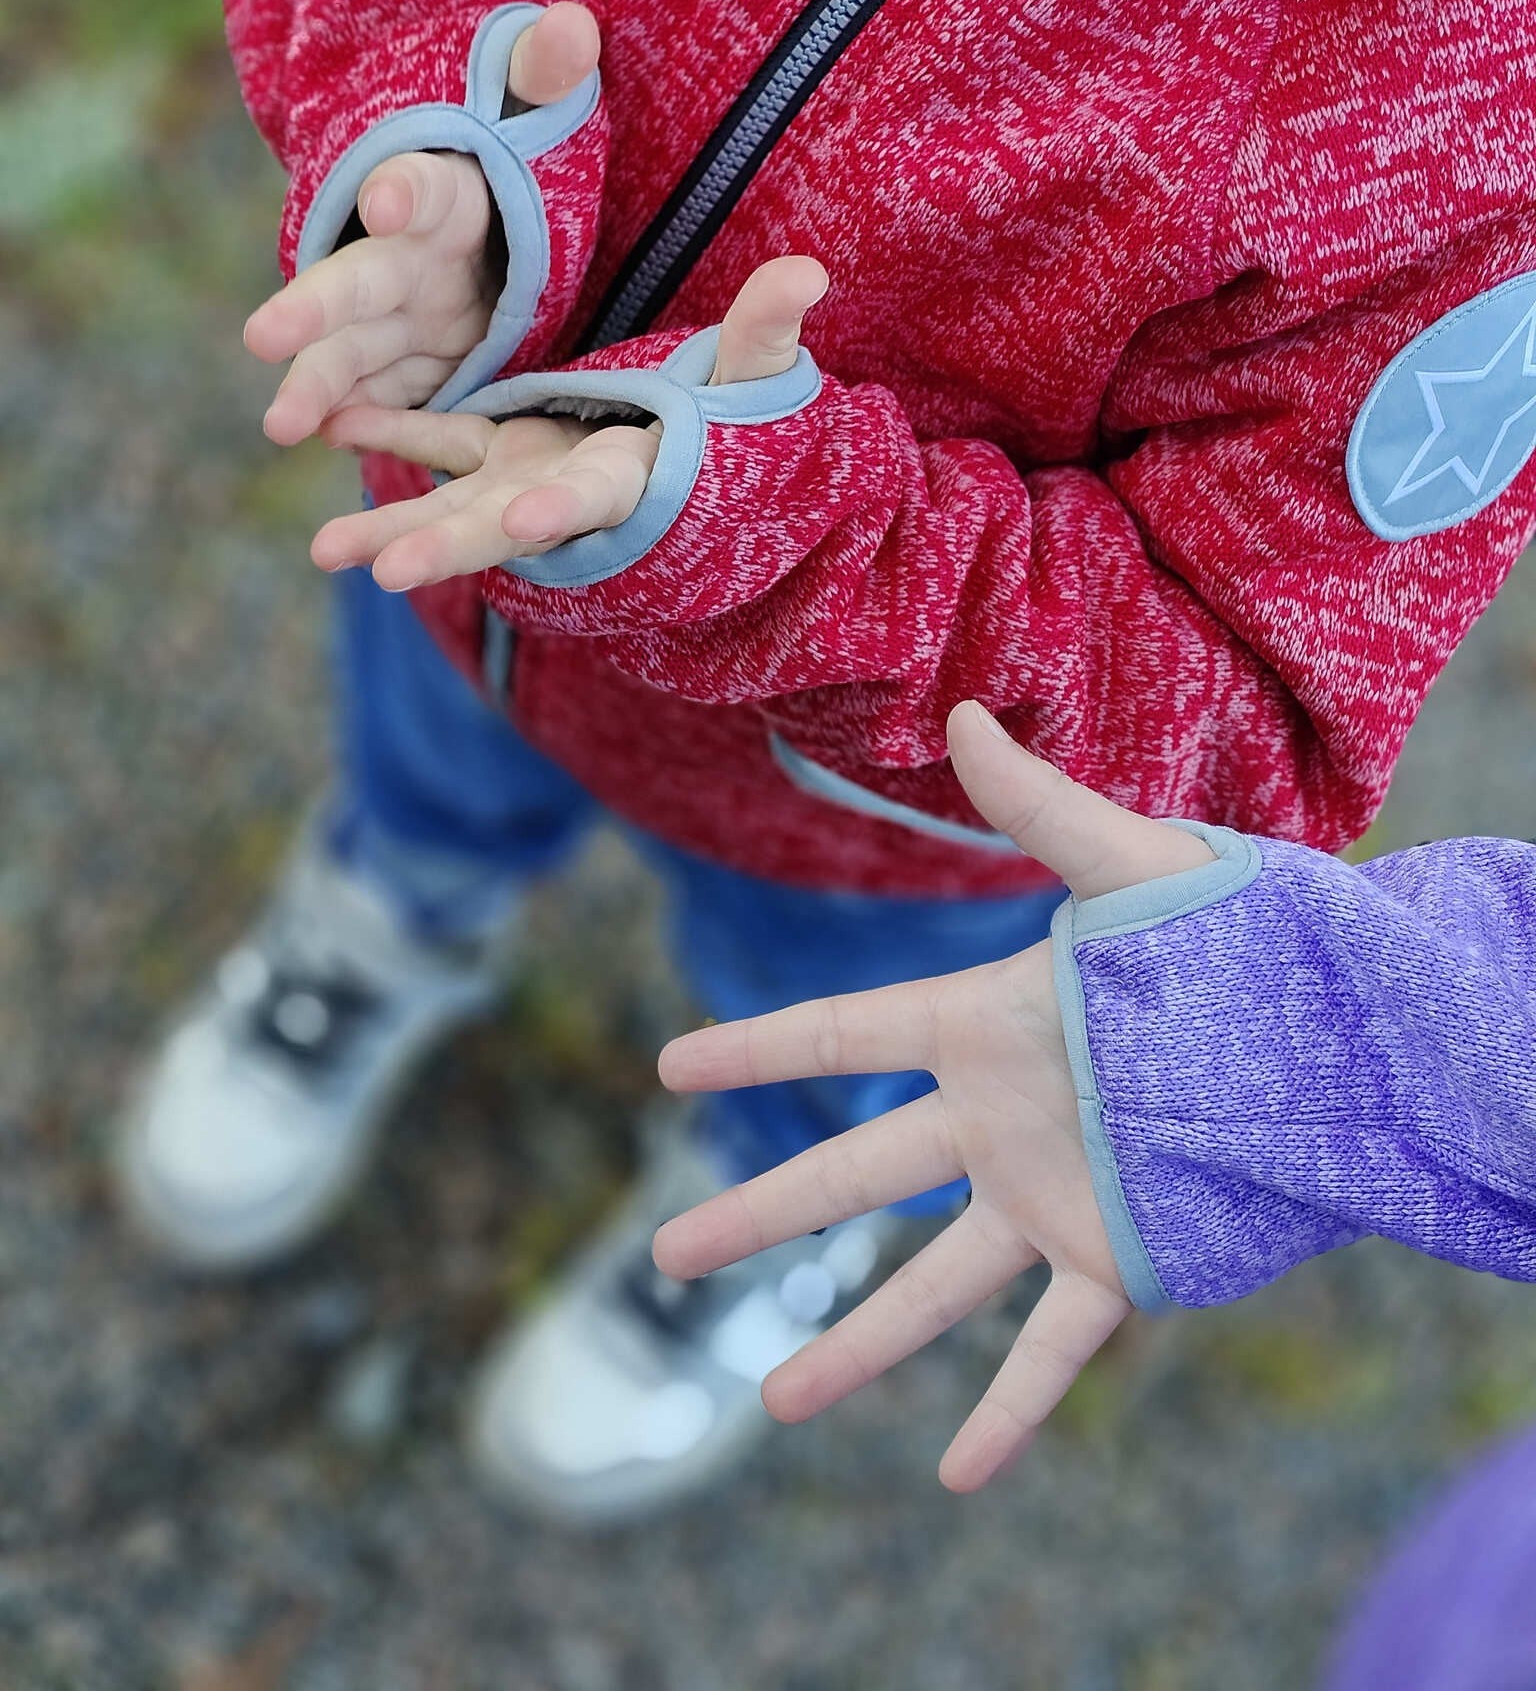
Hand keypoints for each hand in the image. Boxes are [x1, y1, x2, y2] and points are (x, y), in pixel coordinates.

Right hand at [246, 2, 601, 445]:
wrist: (486, 208)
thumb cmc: (508, 153)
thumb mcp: (535, 115)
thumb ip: (545, 76)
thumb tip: (570, 25)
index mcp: (443, 194)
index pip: (421, 189)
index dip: (404, 192)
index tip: (387, 200)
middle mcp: (403, 256)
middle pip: (355, 282)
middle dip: (311, 310)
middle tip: (261, 335)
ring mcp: (401, 314)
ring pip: (350, 351)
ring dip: (315, 385)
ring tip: (281, 425)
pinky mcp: (414, 361)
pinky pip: (379, 393)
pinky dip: (351, 415)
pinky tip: (320, 438)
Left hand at [309, 253, 828, 590]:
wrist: (696, 462)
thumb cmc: (732, 427)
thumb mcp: (751, 379)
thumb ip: (765, 332)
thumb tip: (809, 271)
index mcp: (632, 479)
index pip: (595, 497)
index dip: (564, 509)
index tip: (526, 523)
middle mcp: (567, 495)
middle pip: (504, 525)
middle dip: (446, 547)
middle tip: (386, 572)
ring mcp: (526, 480)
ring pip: (450, 508)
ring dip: (388, 529)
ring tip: (324, 550)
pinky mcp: (499, 456)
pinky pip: (437, 450)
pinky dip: (392, 438)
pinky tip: (339, 425)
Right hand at [653, 702, 1214, 1492]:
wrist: (1342, 1034)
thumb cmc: (1241, 933)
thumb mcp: (1134, 867)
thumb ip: (1044, 808)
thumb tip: (966, 710)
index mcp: (987, 1026)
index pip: (843, 1040)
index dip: (754, 1050)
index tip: (670, 1067)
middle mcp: (999, 1121)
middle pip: (852, 1176)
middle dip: (757, 1216)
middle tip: (665, 1256)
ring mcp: (1051, 1200)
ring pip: (930, 1285)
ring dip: (854, 1349)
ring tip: (775, 1405)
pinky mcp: (1118, 1262)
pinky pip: (1051, 1351)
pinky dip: (1009, 1415)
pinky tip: (957, 1474)